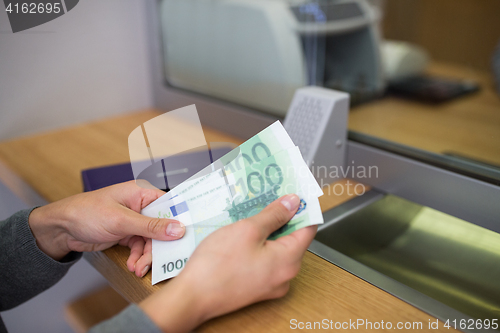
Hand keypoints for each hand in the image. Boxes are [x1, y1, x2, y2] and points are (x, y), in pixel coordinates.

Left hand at [28, 181, 184, 276]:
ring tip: (138, 268)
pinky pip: (140, 246)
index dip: (178, 221)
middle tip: (154, 262)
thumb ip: (151, 226)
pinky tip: (133, 265)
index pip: (169, 206)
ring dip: (146, 255)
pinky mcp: (127, 233)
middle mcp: (140, 205)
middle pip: (162, 227)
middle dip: (157, 246)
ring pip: (151, 240)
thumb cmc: (86, 212)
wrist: (60, 229)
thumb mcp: (121, 220)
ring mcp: (134, 220)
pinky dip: (138, 257)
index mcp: (141, 193)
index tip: (185, 237)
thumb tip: (178, 229)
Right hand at [140, 194, 316, 332]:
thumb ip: (274, 215)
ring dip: (267, 230)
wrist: (193, 297)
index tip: (292, 193)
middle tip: (267, 198)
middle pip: (292, 239)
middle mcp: (286, 275)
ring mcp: (271, 283)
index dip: (302, 209)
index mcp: (289, 261)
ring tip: (251, 214)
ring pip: (277, 249)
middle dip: (281, 217)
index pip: (308, 228)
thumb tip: (293, 202)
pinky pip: (265, 260)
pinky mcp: (257, 286)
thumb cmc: (218, 264)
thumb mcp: (248, 230)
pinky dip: (259, 245)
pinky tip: (243, 234)